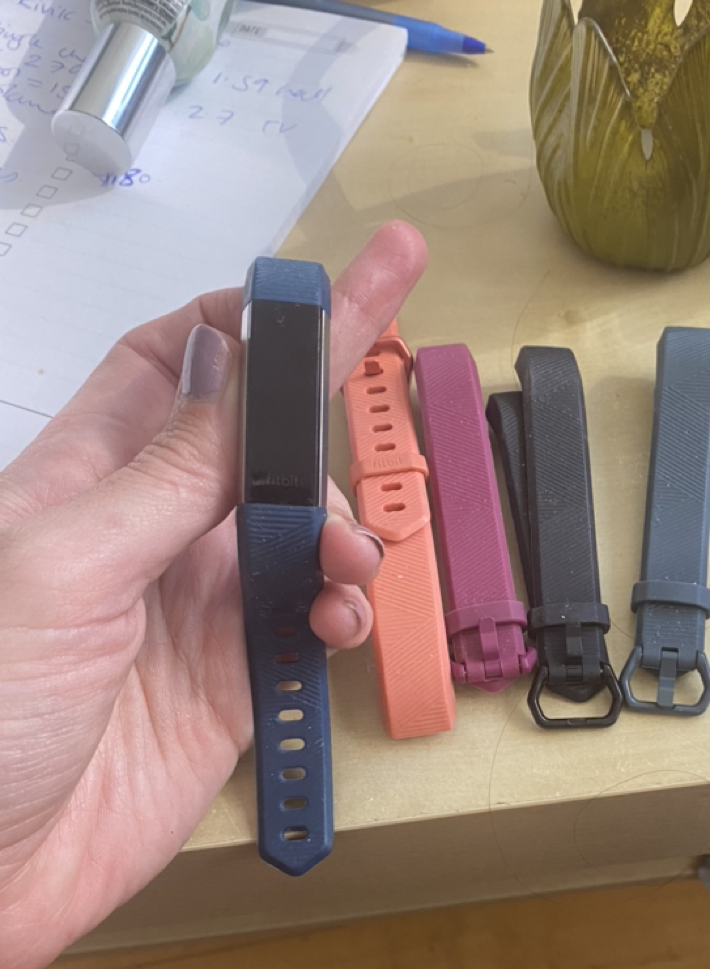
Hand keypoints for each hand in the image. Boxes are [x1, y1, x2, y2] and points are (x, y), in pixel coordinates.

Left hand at [0, 222, 426, 968]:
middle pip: (255, 444)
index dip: (246, 323)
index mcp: (83, 481)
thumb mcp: (64, 571)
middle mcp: (146, 534)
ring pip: (296, 531)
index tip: (319, 288)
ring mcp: (194, 607)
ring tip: (347, 560)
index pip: (174, 368)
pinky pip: (309, 620)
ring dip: (338, 527)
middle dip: (320, 413)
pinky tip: (341, 617)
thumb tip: (244, 396)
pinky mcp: (234, 681)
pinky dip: (342, 608)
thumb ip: (165, 485)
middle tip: (386, 361)